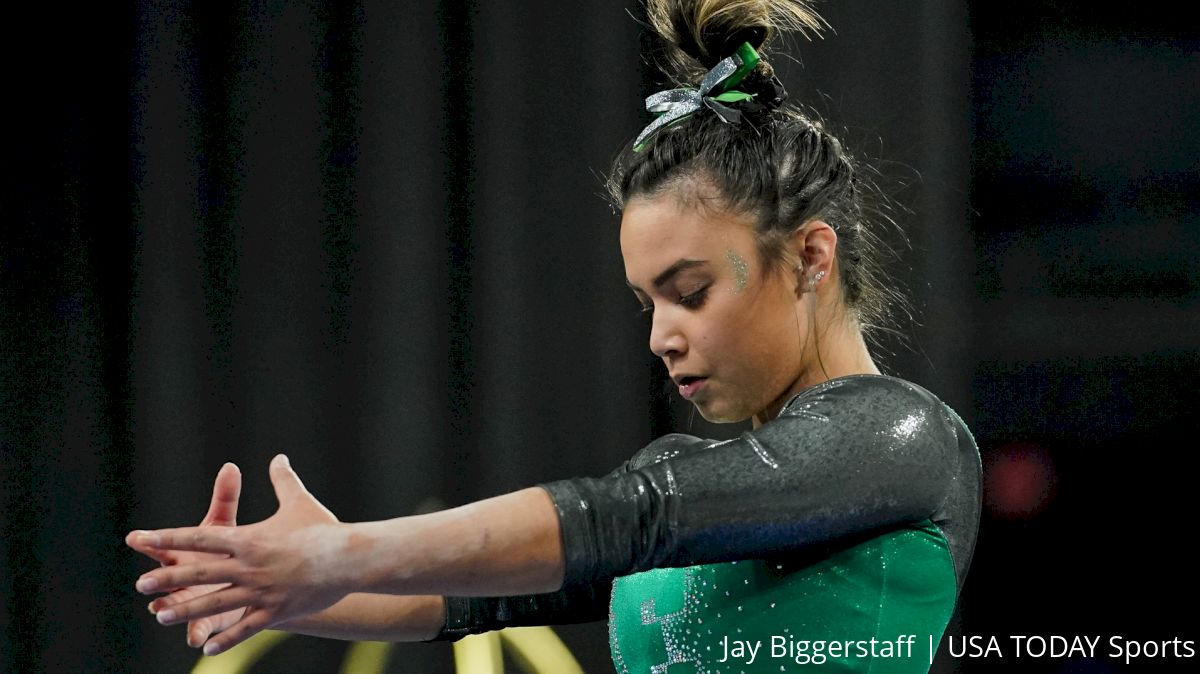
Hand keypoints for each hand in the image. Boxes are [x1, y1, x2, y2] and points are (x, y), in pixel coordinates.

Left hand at [127, 454, 347, 655]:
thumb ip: (283, 481)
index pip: (201, 538)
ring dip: (186, 610)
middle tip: (141, 584)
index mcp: (249, 540)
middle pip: (200, 572)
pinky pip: (246, 628)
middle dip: (169, 579)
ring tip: (161, 617)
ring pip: (216, 602)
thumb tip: (278, 458)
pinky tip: (207, 648)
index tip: (144, 538)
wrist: (350, 557)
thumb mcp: (299, 502)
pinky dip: (226, 638)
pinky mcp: (275, 611)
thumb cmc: (324, 529)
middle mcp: (249, 566)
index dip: (170, 538)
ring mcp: (261, 591)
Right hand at [127, 462, 245, 647]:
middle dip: (154, 580)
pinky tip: (196, 640)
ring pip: (175, 607)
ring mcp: (190, 601)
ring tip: (160, 613)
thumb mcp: (225, 526)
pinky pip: (199, 629)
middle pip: (164, 578)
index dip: (148, 541)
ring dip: (168, 610)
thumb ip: (225, 499)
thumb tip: (230, 467)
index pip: (162, 544)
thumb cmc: (228, 551)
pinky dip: (197, 634)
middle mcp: (180, 578)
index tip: (135, 537)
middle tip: (144, 582)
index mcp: (182, 553)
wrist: (248, 583)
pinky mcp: (206, 621)